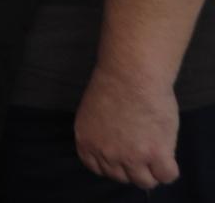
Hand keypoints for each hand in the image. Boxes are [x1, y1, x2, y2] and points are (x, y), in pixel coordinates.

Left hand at [75, 64, 179, 187]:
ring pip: (144, 181)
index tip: (124, 159)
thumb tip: (116, 144)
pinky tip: (168, 155)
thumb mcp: (94, 112)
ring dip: (151, 171)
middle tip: (143, 153)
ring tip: (156, 155)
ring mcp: (131, 156)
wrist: (131, 74)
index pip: (99, 169)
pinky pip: (166, 175)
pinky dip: (169, 169)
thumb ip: (102, 133)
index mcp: (87, 141)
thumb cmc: (114, 83)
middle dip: (133, 168)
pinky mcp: (155, 154)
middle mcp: (106, 153)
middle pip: (122, 177)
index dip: (114, 165)